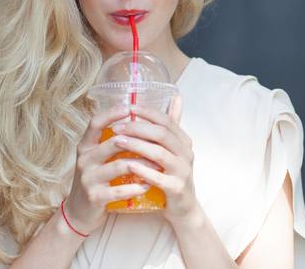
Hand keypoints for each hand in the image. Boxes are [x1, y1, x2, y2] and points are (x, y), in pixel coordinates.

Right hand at [64, 104, 152, 233]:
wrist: (80, 212)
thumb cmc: (97, 179)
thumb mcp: (100, 157)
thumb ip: (117, 138)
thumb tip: (136, 110)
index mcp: (86, 146)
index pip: (95, 123)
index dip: (112, 114)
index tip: (130, 108)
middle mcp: (84, 159)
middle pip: (112, 143)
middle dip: (138, 141)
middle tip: (158, 142)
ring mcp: (88, 178)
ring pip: (119, 166)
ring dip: (142, 164)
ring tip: (158, 164)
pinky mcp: (94, 197)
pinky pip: (119, 190)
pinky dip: (136, 187)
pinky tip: (148, 185)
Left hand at [112, 95, 199, 226]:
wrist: (183, 209)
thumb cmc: (171, 175)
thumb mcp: (172, 149)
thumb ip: (170, 126)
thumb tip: (175, 96)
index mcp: (184, 141)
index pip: (166, 120)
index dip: (147, 112)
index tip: (128, 107)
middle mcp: (186, 153)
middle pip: (162, 134)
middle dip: (138, 127)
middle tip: (118, 126)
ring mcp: (183, 171)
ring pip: (159, 153)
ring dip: (137, 145)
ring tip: (118, 141)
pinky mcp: (177, 188)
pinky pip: (159, 177)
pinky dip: (143, 170)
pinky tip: (128, 165)